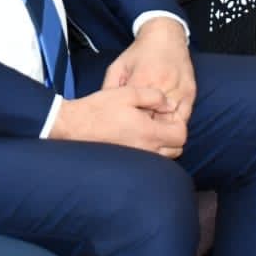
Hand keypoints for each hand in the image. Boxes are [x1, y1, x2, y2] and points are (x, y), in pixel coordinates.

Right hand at [48, 87, 186, 156]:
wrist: (74, 126)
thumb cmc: (99, 108)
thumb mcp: (128, 92)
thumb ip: (154, 96)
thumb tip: (169, 104)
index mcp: (148, 132)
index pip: (181, 135)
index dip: (178, 122)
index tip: (166, 113)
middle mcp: (146, 149)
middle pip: (176, 149)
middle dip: (173, 134)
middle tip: (159, 119)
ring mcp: (137, 158)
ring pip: (164, 157)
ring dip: (163, 143)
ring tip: (149, 127)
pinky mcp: (128, 162)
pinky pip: (150, 160)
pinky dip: (152, 150)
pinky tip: (138, 136)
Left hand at [104, 18, 194, 122]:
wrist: (165, 36)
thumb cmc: (139, 53)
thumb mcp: (118, 66)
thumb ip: (109, 87)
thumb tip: (103, 109)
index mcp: (142, 79)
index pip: (135, 112)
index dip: (128, 124)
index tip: (122, 128)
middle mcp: (162, 85)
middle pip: (153, 119)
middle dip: (143, 129)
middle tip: (135, 133)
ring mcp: (178, 89)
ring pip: (170, 121)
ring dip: (160, 129)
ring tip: (150, 131)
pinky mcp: (190, 92)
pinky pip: (184, 117)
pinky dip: (174, 124)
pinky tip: (164, 124)